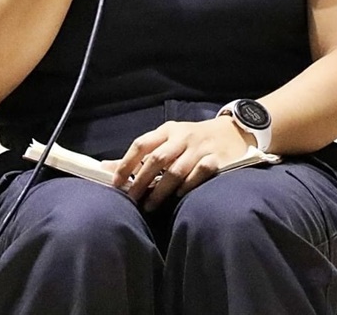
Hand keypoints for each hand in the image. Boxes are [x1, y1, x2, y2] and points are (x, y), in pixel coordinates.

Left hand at [109, 117, 251, 211]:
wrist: (232, 132)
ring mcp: (200, 148)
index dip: (126, 163)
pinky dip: (188, 185)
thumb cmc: (190, 140)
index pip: (141, 145)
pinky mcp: (218, 160)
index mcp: (166, 130)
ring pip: (176, 170)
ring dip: (161, 190)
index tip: (116, 182)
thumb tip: (105, 167)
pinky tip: (178, 197)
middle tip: (131, 199)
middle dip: (141, 181)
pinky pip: (200, 173)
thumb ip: (140, 154)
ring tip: (149, 206)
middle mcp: (182, 137)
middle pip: (157, 159)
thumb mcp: (167, 139)